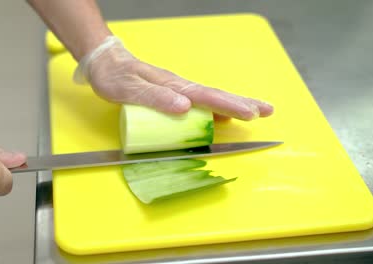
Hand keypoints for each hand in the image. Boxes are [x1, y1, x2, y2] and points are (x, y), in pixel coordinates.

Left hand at [73, 36, 272, 120]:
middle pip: (216, 96)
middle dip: (242, 103)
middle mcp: (179, 87)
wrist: (105, 63)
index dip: (231, 106)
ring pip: (210, 99)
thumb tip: (185, 108)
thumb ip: (155, 99)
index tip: (251, 113)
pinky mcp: (171, 94)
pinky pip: (198, 103)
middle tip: (267, 111)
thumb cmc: (115, 77)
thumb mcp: (130, 90)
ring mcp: (177, 90)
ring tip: (254, 113)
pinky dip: (214, 109)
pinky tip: (220, 117)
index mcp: (173, 86)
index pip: (208, 97)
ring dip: (233, 105)